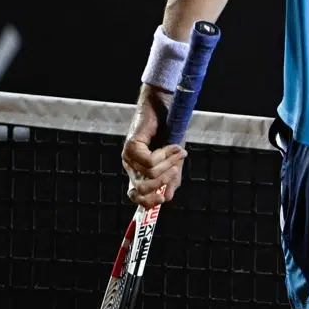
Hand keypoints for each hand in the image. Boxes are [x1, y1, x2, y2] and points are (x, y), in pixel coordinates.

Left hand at [121, 84, 187, 208]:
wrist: (166, 106)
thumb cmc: (171, 131)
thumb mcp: (174, 159)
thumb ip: (171, 177)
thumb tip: (166, 197)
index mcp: (139, 171)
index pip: (136, 195)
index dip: (147, 202)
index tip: (162, 198)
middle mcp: (131, 166)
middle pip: (140, 190)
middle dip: (162, 182)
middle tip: (176, 170)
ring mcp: (129, 156)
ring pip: (148, 175)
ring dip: (168, 165)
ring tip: (179, 152)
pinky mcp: (131, 146)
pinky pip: (149, 161)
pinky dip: (165, 155)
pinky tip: (172, 146)